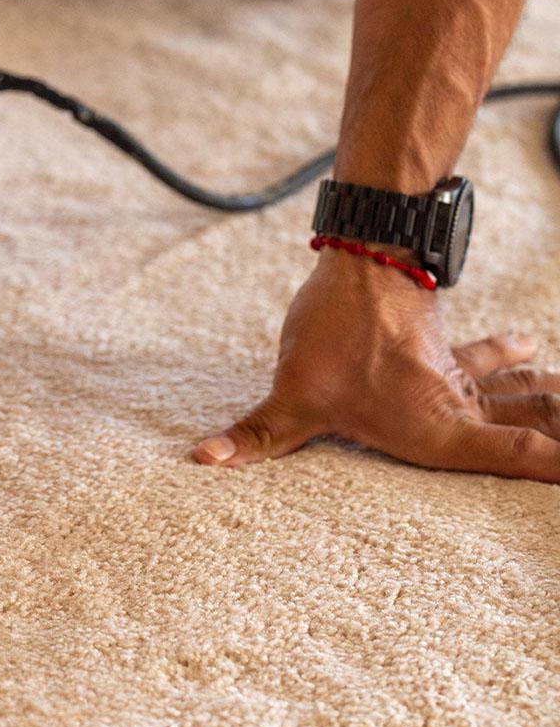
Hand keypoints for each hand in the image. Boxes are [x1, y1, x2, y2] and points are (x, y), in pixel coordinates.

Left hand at [194, 251, 559, 480]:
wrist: (367, 259)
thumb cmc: (338, 334)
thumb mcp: (293, 397)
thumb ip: (257, 436)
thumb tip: (202, 461)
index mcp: (436, 429)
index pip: (518, 457)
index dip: (555, 467)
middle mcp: (457, 406)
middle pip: (532, 423)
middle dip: (557, 433)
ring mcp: (456, 375)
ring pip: (520, 393)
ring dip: (549, 400)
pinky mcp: (445, 349)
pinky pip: (490, 362)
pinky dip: (514, 360)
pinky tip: (530, 345)